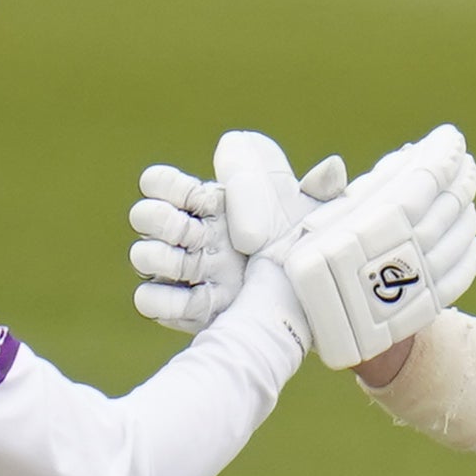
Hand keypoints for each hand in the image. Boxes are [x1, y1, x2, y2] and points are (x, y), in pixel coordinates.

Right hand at [128, 132, 345, 334]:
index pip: (161, 182)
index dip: (168, 184)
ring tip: (192, 264)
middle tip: (192, 231)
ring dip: (160, 258)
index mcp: (206, 203)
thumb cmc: (296, 253)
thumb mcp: (311, 219)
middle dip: (161, 220)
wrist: (295, 308)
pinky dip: (163, 300)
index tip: (192, 196)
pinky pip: (148, 300)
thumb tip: (333, 167)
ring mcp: (178, 270)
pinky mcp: (178, 307)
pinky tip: (193, 298)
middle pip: (145, 216)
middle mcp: (185, 234)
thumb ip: (318, 191)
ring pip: (142, 256)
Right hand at [277, 124, 475, 368]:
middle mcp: (398, 254)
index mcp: (369, 227)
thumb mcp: (303, 223)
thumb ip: (328, 190)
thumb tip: (348, 164)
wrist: (297, 330)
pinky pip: (460, 273)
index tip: (451, 138)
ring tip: (465, 190)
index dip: (441, 156)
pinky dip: (468, 249)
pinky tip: (467, 235)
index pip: (422, 182)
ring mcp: (415, 283)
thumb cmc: (294, 269)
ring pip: (459, 238)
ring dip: (467, 209)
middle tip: (464, 160)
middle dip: (460, 179)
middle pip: (447, 207)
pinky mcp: (423, 307)